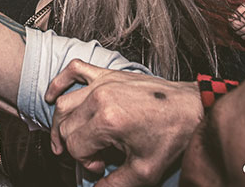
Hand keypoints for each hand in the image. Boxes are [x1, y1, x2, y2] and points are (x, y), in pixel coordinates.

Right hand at [45, 59, 201, 184]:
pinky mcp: (108, 74)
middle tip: (94, 158)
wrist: (191, 108)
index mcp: (108, 120)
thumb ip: (115, 185)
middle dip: (74, 148)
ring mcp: (103, 82)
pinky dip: (59, 82)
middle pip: (66, 127)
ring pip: (64, 104)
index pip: (75, 146)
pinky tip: (53, 97)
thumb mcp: (145, 171)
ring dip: (61, 125)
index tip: (103, 166)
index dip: (85, 162)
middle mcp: (100, 98)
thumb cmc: (172, 135)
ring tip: (69, 141)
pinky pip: (75, 70)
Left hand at [229, 1, 244, 42]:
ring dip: (242, 34)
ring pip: (244, 37)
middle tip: (238, 26)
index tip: (233, 23)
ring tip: (244, 29)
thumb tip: (230, 18)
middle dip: (236, 29)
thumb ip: (238, 11)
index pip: (234, 25)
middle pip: (238, 32)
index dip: (232, 24)